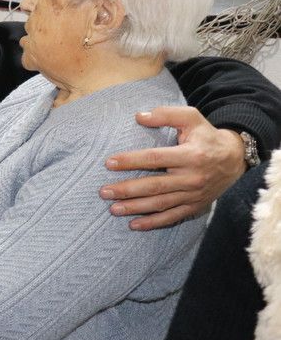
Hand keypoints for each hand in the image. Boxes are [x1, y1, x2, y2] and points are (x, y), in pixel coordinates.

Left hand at [100, 106, 245, 229]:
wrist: (235, 158)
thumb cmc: (206, 137)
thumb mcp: (191, 118)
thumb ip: (166, 114)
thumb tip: (139, 116)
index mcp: (190, 155)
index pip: (155, 158)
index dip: (131, 161)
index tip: (109, 163)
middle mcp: (192, 177)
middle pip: (155, 185)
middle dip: (127, 190)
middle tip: (104, 192)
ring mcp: (194, 194)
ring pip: (161, 204)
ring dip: (135, 208)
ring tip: (113, 209)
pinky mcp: (195, 206)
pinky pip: (172, 217)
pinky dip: (153, 223)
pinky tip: (134, 225)